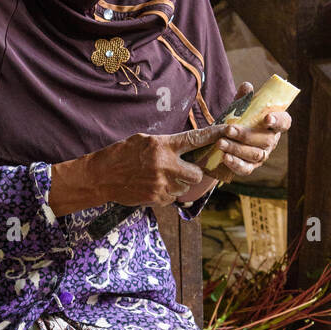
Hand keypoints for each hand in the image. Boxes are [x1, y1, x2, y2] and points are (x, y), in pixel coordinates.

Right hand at [50, 122, 228, 214]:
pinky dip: (168, 193)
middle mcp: (165, 165)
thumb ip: (167, 143)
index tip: (228, 132)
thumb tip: (189, 145)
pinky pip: (173, 197)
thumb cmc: (122, 154)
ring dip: (180, 183)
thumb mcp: (144, 140)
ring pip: (185, 187)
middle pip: (197, 174)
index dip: (214, 136)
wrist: (102, 176)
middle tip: (183, 169)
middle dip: (193, 173)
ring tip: (163, 177)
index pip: (195, 139)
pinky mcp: (156, 198)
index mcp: (162, 145)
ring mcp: (161, 184)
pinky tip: (154, 185)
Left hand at [212, 81, 291, 181]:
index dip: (278, 120)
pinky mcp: (250, 167)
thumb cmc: (237, 120)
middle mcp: (271, 141)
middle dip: (246, 135)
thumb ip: (243, 98)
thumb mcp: (238, 108)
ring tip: (220, 143)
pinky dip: (235, 164)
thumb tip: (247, 87)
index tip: (267, 118)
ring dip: (236, 149)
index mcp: (274, 124)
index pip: (284, 122)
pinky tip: (225, 158)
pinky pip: (246, 169)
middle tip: (228, 130)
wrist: (223, 139)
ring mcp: (262, 155)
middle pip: (266, 140)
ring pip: (255, 154)